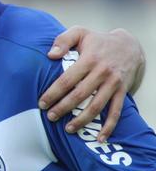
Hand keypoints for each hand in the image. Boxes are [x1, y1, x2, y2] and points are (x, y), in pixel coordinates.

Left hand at [39, 26, 145, 141]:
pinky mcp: (122, 91)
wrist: (129, 45)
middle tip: (50, 117)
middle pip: (80, 95)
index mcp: (89, 59)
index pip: (67, 79)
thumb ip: (63, 40)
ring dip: (82, 120)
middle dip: (64, 108)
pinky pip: (116, 112)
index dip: (54, 93)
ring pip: (97, 106)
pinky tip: (100, 138)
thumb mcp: (80, 32)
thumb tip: (51, 55)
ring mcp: (113, 83)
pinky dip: (109, 127)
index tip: (42, 103)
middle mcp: (102, 72)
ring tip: (68, 129)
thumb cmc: (98, 40)